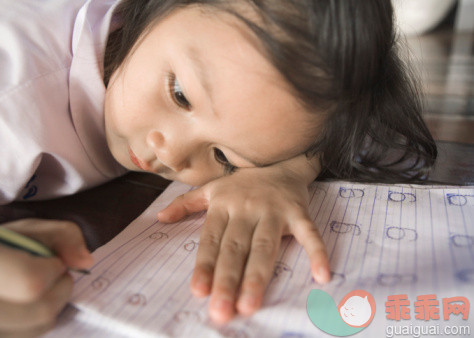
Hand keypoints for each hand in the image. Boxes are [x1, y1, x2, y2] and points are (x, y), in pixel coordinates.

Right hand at [0, 218, 92, 336]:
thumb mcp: (20, 230)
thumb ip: (61, 235)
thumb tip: (86, 262)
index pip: (29, 281)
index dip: (52, 270)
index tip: (52, 261)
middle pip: (39, 311)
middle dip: (59, 290)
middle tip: (53, 275)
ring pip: (35, 330)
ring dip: (48, 309)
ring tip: (34, 291)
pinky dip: (32, 325)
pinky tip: (20, 309)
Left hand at [158, 155, 329, 322]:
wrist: (280, 161)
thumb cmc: (242, 183)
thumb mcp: (211, 189)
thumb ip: (185, 204)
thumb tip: (159, 218)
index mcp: (223, 206)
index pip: (212, 241)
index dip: (204, 266)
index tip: (199, 292)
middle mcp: (246, 209)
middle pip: (236, 249)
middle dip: (227, 280)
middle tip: (221, 311)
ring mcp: (274, 210)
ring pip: (265, 247)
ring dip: (257, 276)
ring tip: (250, 305)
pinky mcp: (299, 211)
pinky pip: (309, 233)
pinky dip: (316, 252)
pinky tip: (321, 276)